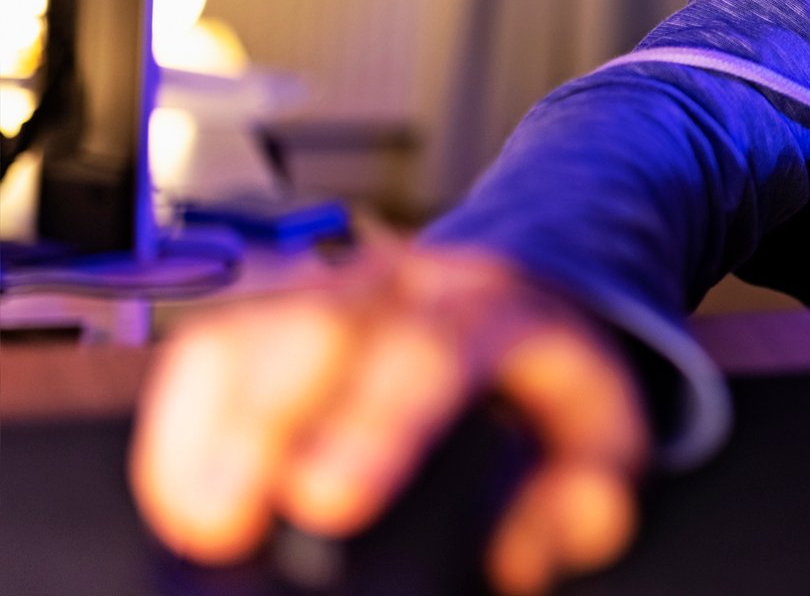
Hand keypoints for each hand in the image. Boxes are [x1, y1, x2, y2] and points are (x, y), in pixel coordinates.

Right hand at [130, 242, 650, 594]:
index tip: (328, 501)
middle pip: (325, 327)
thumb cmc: (551, 385)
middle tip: (232, 519)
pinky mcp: (277, 305)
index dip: (375, 427)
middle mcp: (409, 285)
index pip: (434, 353)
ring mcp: (335, 286)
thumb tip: (527, 551)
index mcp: (496, 310)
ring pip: (255, 324)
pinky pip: (214, 342)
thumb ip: (583, 499)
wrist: (526, 294)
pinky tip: (183, 488)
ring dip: (211, 421)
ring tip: (200, 518)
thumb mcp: (600, 439)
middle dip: (268, 423)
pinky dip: (185, 415)